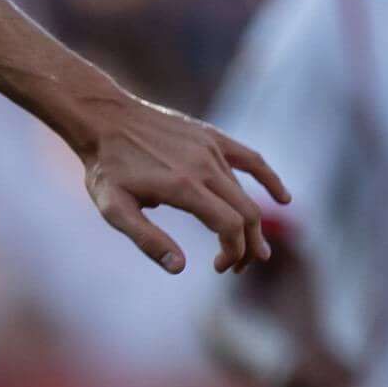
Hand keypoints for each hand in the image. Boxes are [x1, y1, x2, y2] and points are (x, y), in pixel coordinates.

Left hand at [74, 91, 286, 276]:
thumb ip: (147, 239)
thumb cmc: (105, 168)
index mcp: (184, 188)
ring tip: (245, 247)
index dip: (233, 252)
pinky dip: (270, 180)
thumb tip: (179, 267)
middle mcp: (204, 166)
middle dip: (248, 245)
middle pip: (246, 213)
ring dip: (251, 224)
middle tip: (235, 268)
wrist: (104, 118)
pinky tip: (283, 199)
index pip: (230, 227)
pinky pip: (251, 159)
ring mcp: (211, 149)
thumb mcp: (114, 210)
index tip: (220, 268)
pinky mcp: (212, 137)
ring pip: (246, 193)